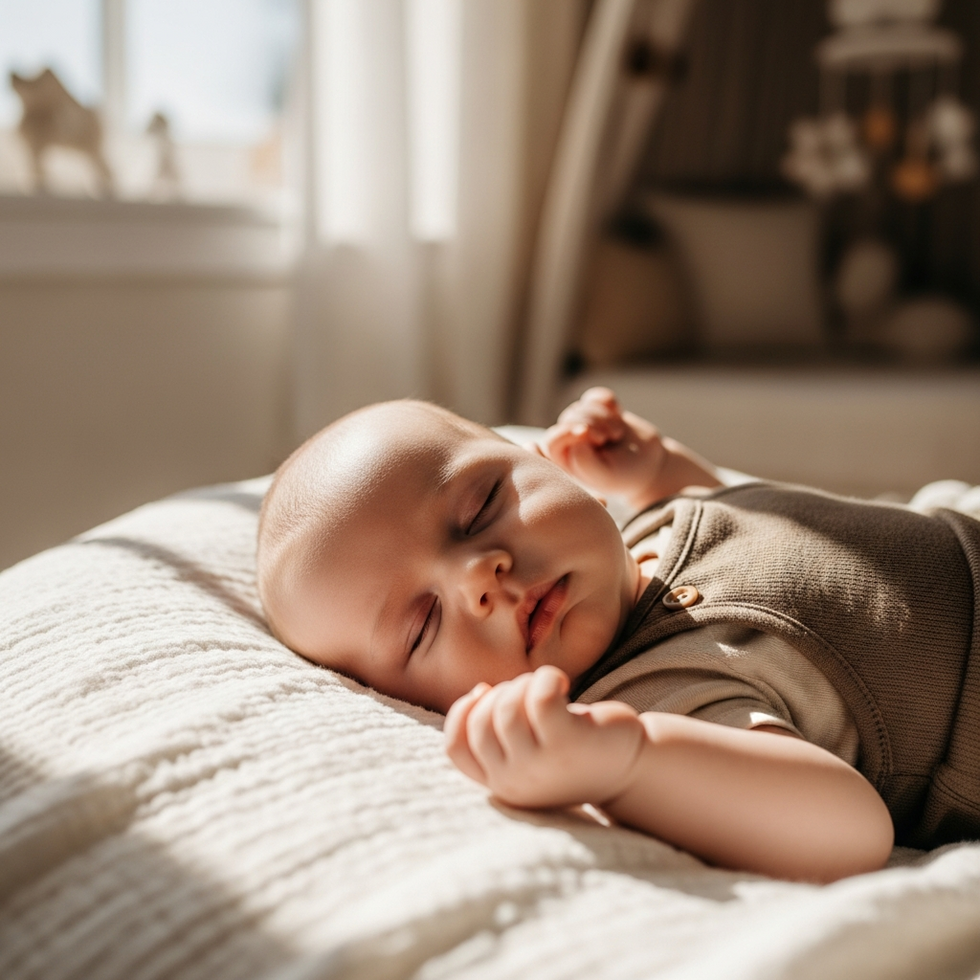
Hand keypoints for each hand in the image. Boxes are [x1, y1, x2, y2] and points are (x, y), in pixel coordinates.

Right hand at [444, 665, 643, 809]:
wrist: (632, 768)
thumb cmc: (575, 750)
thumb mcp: (529, 749)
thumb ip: (499, 733)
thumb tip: (478, 691)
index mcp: (501, 785)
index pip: (456, 750)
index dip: (461, 714)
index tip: (485, 692)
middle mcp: (515, 782)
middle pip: (480, 724)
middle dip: (499, 694)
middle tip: (527, 690)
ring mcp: (540, 767)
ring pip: (507, 711)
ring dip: (523, 685)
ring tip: (547, 686)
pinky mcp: (568, 745)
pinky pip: (540, 699)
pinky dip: (546, 679)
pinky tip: (561, 681)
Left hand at [537, 387, 668, 509]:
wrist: (647, 463)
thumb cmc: (623, 475)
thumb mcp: (606, 476)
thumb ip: (585, 463)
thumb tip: (575, 440)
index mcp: (565, 461)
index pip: (552, 440)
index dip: (568, 433)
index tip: (593, 436)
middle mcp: (569, 442)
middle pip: (570, 419)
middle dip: (594, 423)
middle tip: (612, 437)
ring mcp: (582, 424)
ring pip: (583, 407)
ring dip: (605, 417)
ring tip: (617, 434)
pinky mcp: (596, 411)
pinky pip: (594, 396)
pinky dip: (608, 400)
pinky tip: (618, 411)